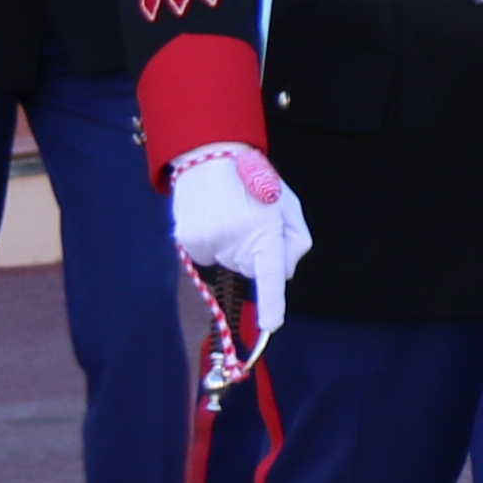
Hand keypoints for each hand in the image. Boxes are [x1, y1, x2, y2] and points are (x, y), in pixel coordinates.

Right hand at [163, 144, 308, 347]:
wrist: (210, 157)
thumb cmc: (256, 181)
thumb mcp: (287, 203)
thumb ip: (294, 239)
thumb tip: (284, 273)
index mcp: (265, 227)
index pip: (269, 273)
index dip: (272, 303)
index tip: (272, 326)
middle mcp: (235, 237)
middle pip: (252, 268)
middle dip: (255, 251)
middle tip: (250, 219)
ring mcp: (208, 240)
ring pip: (229, 262)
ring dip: (233, 246)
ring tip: (229, 213)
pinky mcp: (187, 241)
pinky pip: (207, 257)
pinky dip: (212, 244)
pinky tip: (212, 219)